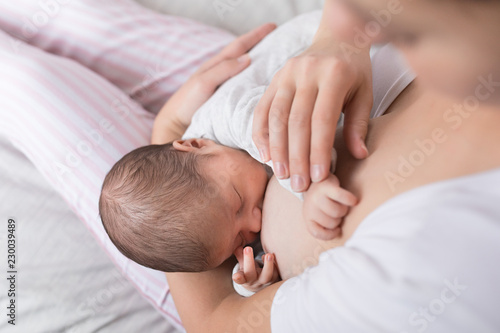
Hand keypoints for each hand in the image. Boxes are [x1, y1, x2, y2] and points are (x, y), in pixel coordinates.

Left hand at [152, 23, 276, 143]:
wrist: (176, 123)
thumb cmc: (188, 103)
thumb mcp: (204, 83)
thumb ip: (223, 70)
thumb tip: (248, 58)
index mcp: (215, 65)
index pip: (239, 45)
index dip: (256, 35)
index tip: (272, 26)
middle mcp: (219, 71)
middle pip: (242, 52)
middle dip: (258, 43)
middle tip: (276, 37)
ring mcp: (221, 83)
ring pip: (242, 66)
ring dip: (256, 58)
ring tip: (272, 55)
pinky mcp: (222, 96)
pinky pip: (241, 80)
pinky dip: (251, 74)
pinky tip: (258, 78)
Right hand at [233, 246, 279, 292]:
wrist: (262, 285)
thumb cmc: (251, 273)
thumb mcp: (244, 267)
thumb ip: (240, 257)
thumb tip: (237, 247)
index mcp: (245, 278)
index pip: (240, 279)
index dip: (238, 278)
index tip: (235, 276)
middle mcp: (254, 280)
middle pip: (251, 274)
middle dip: (249, 261)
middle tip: (248, 247)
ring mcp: (265, 281)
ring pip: (267, 276)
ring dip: (268, 265)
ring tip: (268, 254)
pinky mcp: (275, 278)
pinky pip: (276, 273)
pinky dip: (275, 264)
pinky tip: (273, 255)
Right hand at [252, 29, 372, 191]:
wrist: (336, 37)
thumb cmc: (354, 71)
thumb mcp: (365, 93)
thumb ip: (359, 124)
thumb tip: (359, 155)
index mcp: (334, 74)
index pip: (322, 120)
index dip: (318, 150)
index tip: (318, 177)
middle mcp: (306, 71)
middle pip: (296, 121)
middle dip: (296, 156)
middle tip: (298, 184)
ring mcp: (287, 73)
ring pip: (276, 116)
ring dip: (277, 149)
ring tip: (282, 174)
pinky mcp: (274, 78)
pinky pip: (262, 108)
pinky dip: (260, 133)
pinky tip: (264, 154)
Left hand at [303, 173, 356, 239]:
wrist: (318, 176)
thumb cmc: (323, 200)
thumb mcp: (319, 215)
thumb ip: (324, 226)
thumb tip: (339, 233)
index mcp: (307, 216)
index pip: (317, 232)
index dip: (330, 233)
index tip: (337, 229)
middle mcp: (308, 207)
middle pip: (332, 223)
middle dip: (338, 218)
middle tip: (337, 209)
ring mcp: (316, 196)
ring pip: (338, 212)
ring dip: (344, 209)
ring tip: (341, 203)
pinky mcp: (326, 186)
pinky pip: (341, 197)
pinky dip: (349, 199)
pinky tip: (354, 200)